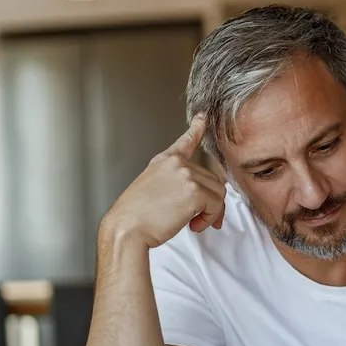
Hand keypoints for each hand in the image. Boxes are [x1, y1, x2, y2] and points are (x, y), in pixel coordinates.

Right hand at [100, 114, 225, 249]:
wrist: (127, 228)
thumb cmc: (136, 216)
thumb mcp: (152, 187)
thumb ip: (174, 183)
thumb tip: (199, 195)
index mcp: (164, 161)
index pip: (185, 142)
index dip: (196, 128)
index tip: (202, 117)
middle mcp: (177, 164)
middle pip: (212, 180)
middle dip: (211, 202)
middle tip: (199, 219)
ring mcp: (187, 175)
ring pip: (218, 193)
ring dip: (210, 212)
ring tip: (193, 222)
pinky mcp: (195, 192)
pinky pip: (216, 206)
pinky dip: (210, 219)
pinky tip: (193, 225)